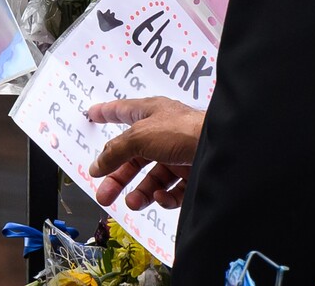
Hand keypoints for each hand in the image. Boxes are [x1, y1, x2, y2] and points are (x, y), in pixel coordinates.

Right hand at [86, 97, 202, 210]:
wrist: (220, 148)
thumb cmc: (183, 130)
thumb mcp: (139, 137)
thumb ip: (115, 151)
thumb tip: (97, 165)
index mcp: (152, 113)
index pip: (124, 111)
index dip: (107, 113)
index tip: (94, 114)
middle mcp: (164, 133)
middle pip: (134, 156)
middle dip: (118, 176)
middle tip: (105, 193)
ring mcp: (179, 154)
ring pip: (153, 178)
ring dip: (140, 192)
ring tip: (133, 203)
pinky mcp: (192, 174)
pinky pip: (172, 190)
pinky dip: (164, 197)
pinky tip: (160, 196)